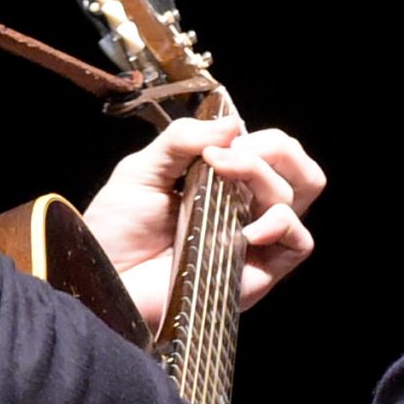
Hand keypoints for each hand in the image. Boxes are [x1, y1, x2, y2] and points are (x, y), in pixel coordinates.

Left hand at [81, 113, 326, 333]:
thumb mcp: (142, 169)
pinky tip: (247, 227)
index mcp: (225, 184)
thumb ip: (183, 139)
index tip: (216, 144)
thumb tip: (233, 125)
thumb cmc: (116, 231)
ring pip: (296, 198)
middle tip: (230, 157)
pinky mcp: (255, 274)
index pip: (273, 151)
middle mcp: (246, 210)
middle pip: (299, 169)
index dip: (258, 138)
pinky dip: (281, 225)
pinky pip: (298, 244)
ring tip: (222, 178)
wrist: (104, 278)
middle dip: (274, 150)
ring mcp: (253, 242)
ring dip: (264, 177)